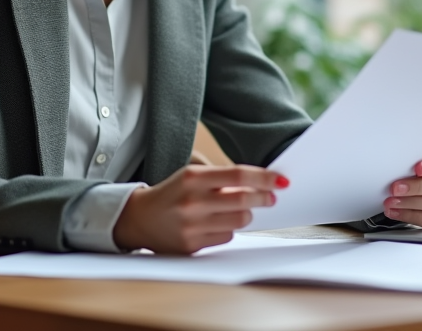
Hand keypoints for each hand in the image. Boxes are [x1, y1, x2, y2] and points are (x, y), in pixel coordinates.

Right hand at [113, 164, 287, 253]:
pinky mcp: (191, 245)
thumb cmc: (174, 193)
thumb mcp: (192, 176)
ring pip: (239, 221)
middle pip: (243, 200)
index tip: (281, 180)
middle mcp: (192, 201)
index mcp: (193, 178)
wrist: (140, 218)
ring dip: (246, 215)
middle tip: (271, 197)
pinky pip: (227, 237)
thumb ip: (223, 178)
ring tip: (238, 210)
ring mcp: (191, 225)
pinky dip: (229, 229)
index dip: (264, 178)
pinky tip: (217, 223)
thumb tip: (261, 182)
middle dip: (264, 198)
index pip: (238, 175)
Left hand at [382, 149, 421, 226]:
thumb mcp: (420, 158)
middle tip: (396, 188)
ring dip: (409, 203)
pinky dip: (408, 215)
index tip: (418, 168)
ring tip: (391, 201)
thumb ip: (415, 159)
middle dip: (415, 187)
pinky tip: (395, 211)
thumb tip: (397, 163)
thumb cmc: (420, 168)